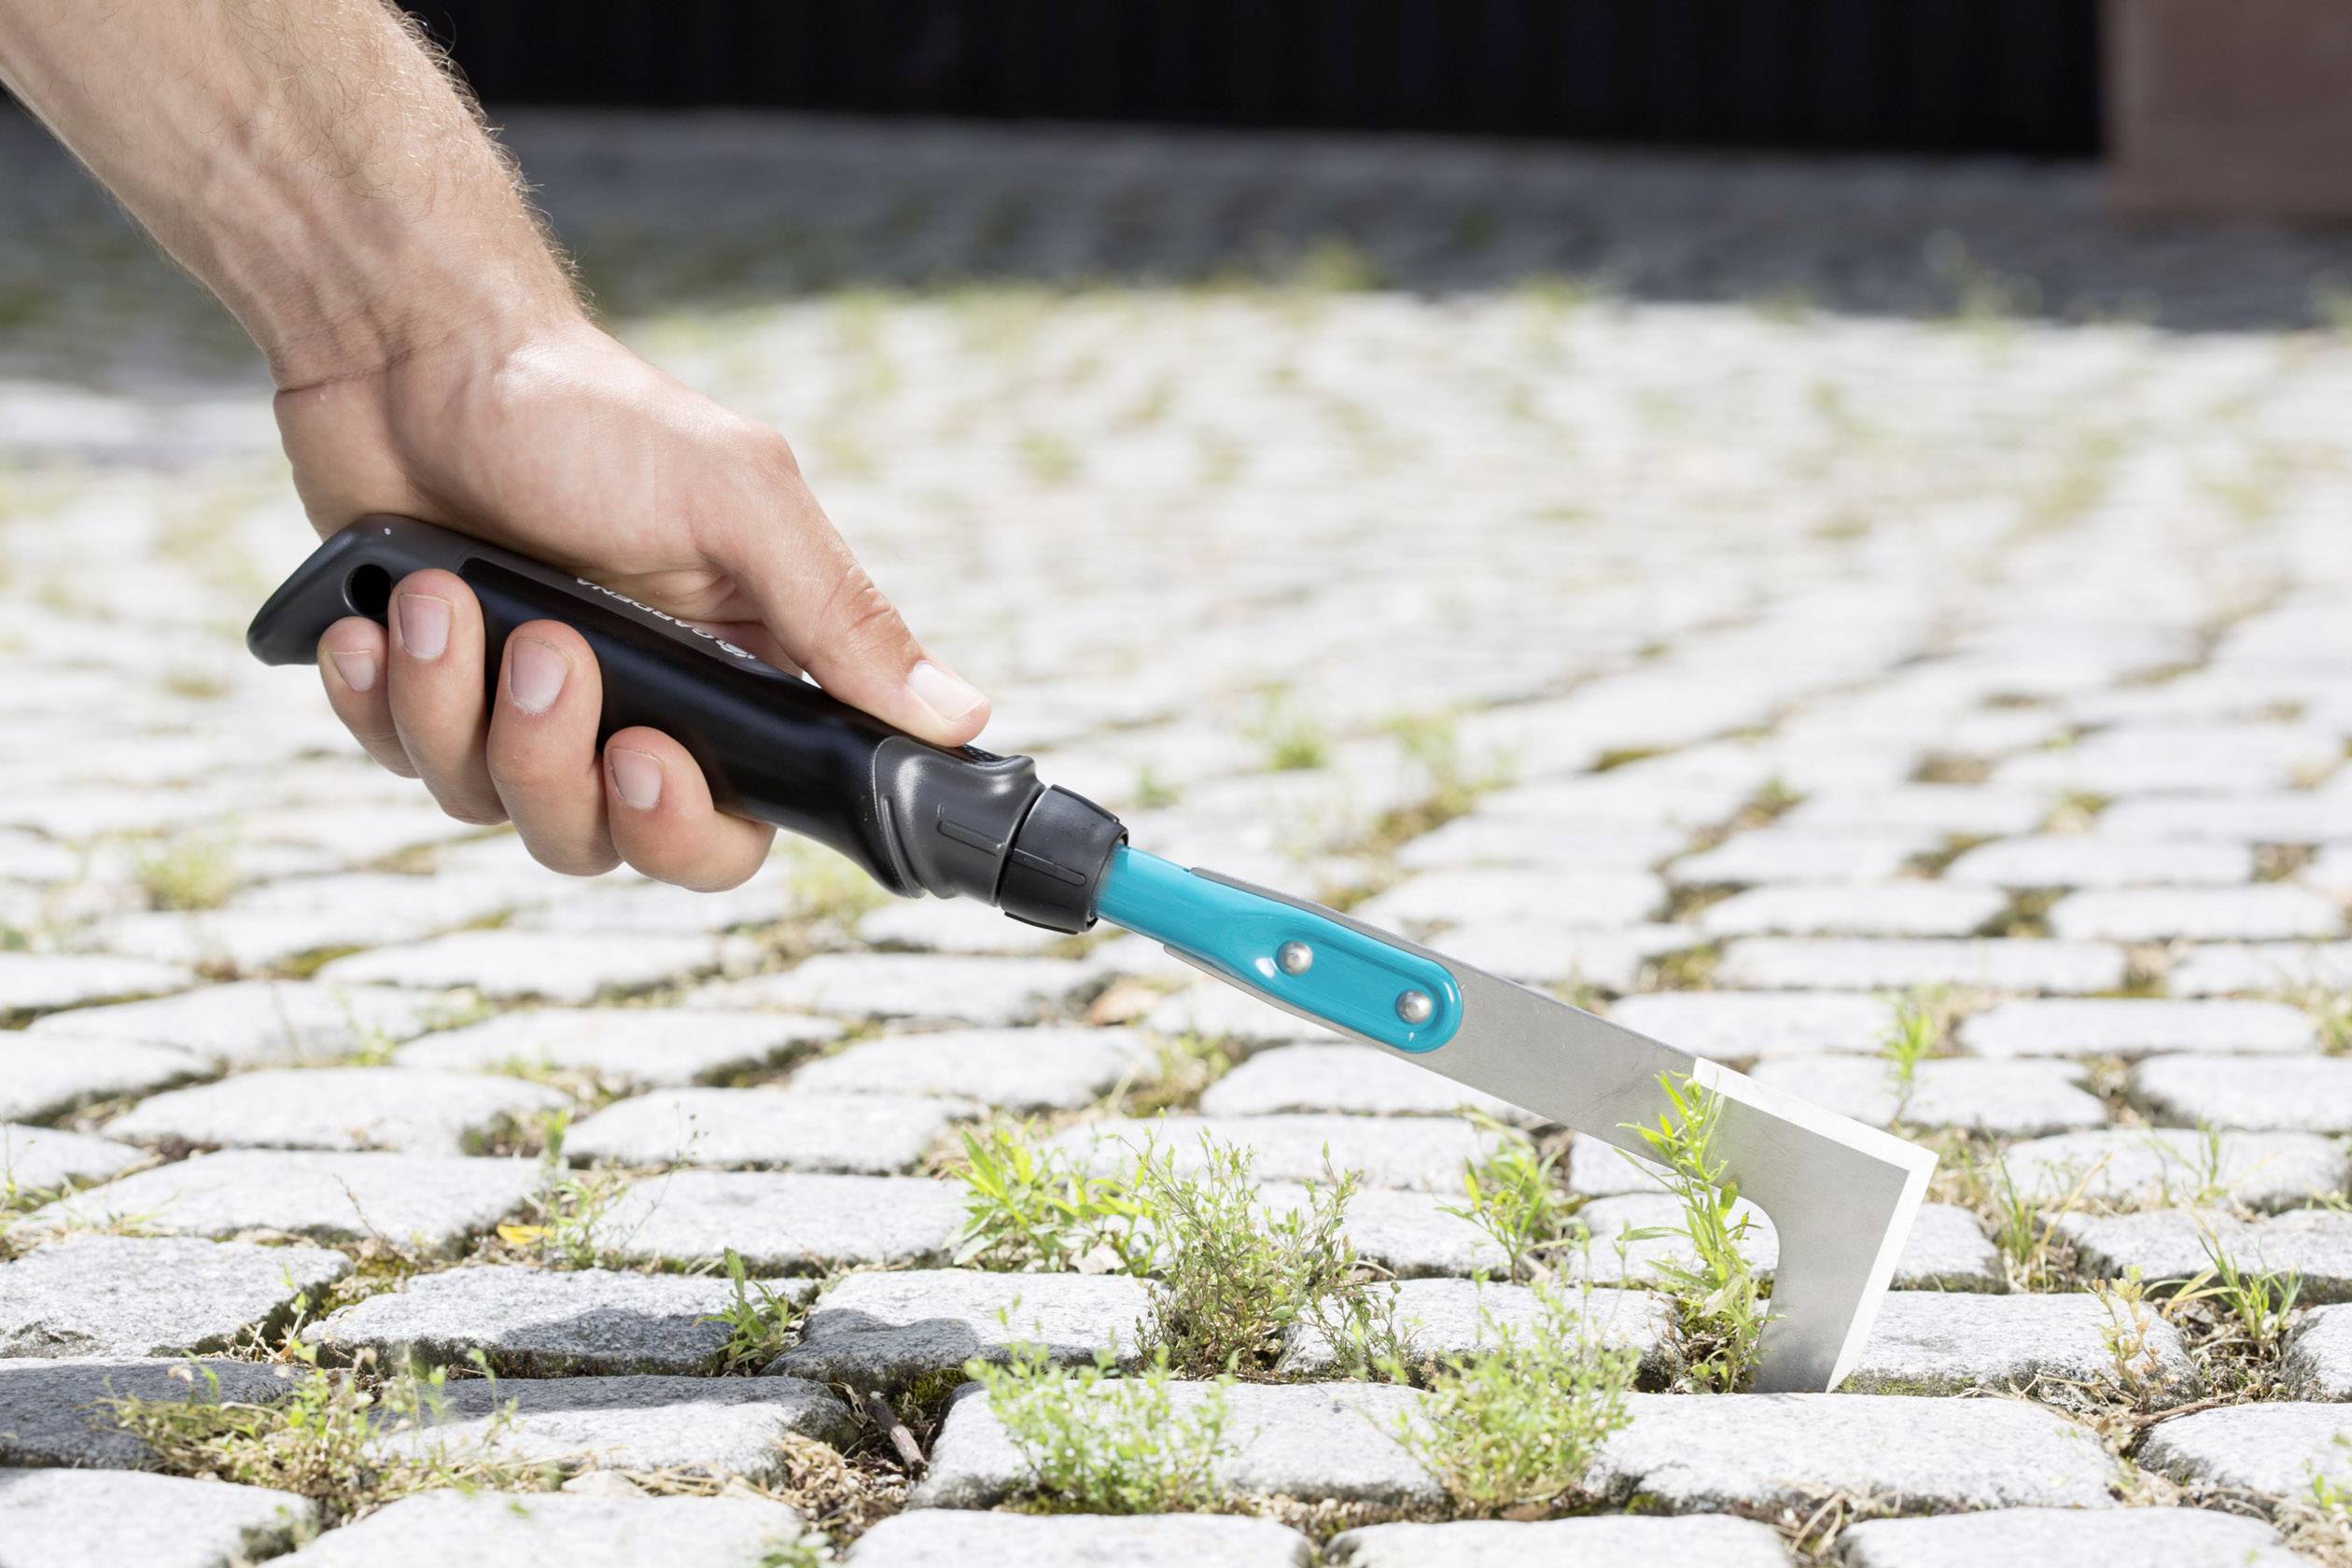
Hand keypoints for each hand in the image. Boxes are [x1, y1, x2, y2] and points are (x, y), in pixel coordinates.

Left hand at [276, 316, 989, 888]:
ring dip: (453, 706)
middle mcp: (630, 711)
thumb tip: (962, 717)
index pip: (735, 827)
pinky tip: (380, 621)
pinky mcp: (425, 693)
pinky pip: (396, 761)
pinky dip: (376, 698)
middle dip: (552, 763)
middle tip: (543, 649)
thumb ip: (843, 618)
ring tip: (440, 599)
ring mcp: (521, 709)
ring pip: (487, 806)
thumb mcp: (739, 504)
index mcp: (728, 680)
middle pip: (603, 841)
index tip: (647, 755)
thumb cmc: (590, 414)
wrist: (415, 351)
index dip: (686, 827)